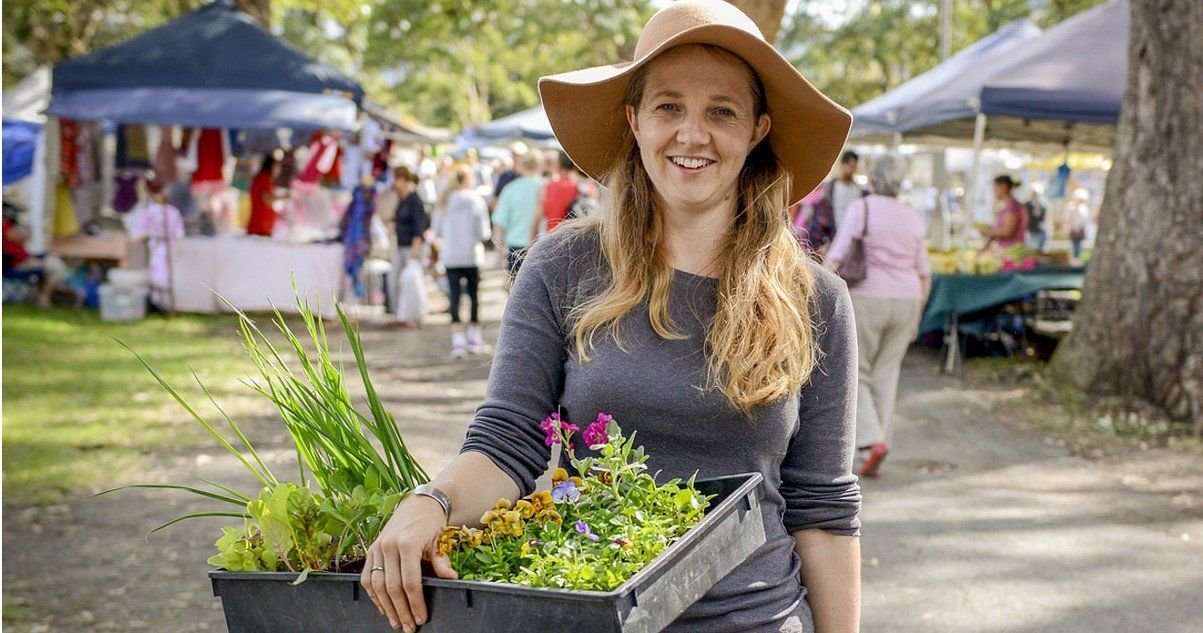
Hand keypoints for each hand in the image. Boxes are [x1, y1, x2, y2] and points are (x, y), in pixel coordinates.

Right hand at [361, 494, 457, 631]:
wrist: (419, 503)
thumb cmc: (432, 524)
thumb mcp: (440, 541)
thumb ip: (442, 562)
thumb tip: (451, 579)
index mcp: (408, 543)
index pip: (410, 582)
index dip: (415, 603)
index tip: (421, 618)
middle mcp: (389, 546)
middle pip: (392, 587)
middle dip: (401, 611)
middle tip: (408, 627)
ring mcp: (377, 548)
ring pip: (377, 585)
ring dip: (386, 607)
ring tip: (396, 622)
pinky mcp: (371, 550)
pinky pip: (367, 578)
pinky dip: (374, 595)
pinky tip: (383, 607)